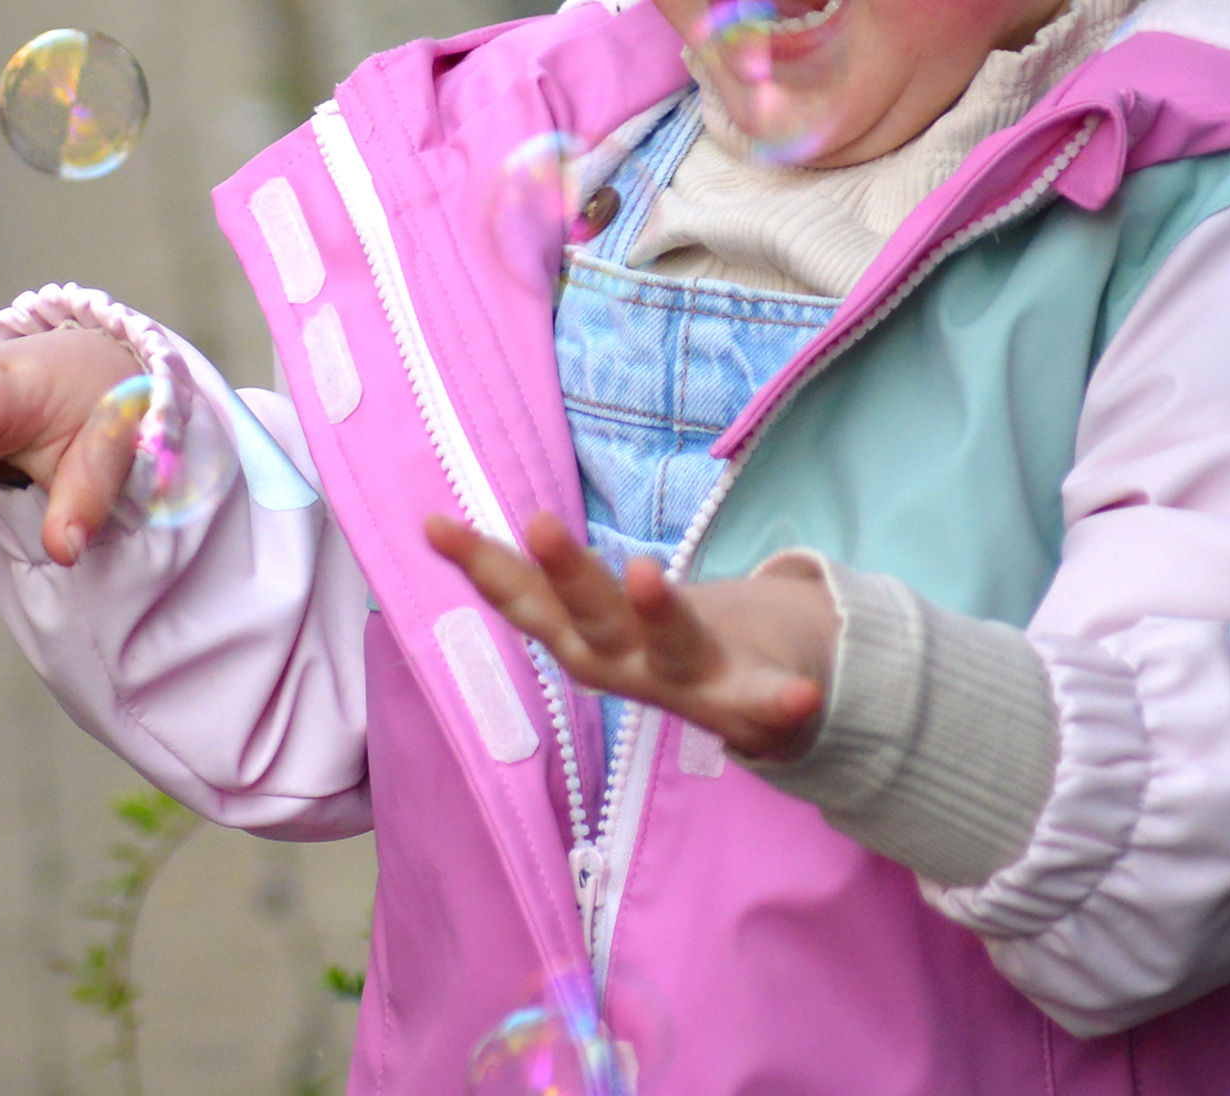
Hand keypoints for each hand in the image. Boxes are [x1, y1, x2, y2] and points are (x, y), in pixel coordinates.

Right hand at [425, 511, 836, 761]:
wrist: (747, 704)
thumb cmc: (651, 641)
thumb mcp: (582, 612)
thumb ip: (519, 579)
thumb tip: (426, 524)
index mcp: (581, 640)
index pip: (522, 598)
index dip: (481, 563)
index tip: (436, 524)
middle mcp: (623, 666)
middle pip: (589, 618)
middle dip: (566, 571)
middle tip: (538, 521)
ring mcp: (686, 683)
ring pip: (665, 644)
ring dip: (654, 610)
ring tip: (642, 570)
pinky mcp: (750, 699)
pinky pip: (766, 706)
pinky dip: (782, 707)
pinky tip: (802, 698)